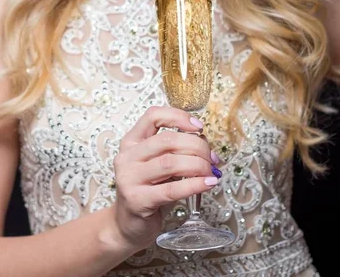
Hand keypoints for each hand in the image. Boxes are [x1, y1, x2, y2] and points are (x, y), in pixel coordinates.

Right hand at [111, 106, 218, 250]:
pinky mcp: (137, 200)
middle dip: (196, 146)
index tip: (199, 126)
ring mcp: (129, 178)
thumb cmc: (149, 190)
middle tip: (212, 157)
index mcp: (131, 141)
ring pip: (170, 163)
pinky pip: (171, 189)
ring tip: (211, 171)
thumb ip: (175, 151)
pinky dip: (194, 185)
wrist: (129, 225)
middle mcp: (127, 157)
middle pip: (167, 140)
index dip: (178, 116)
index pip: (153, 116)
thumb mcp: (158, 165)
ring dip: (197, 165)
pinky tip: (208, 183)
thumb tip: (206, 144)